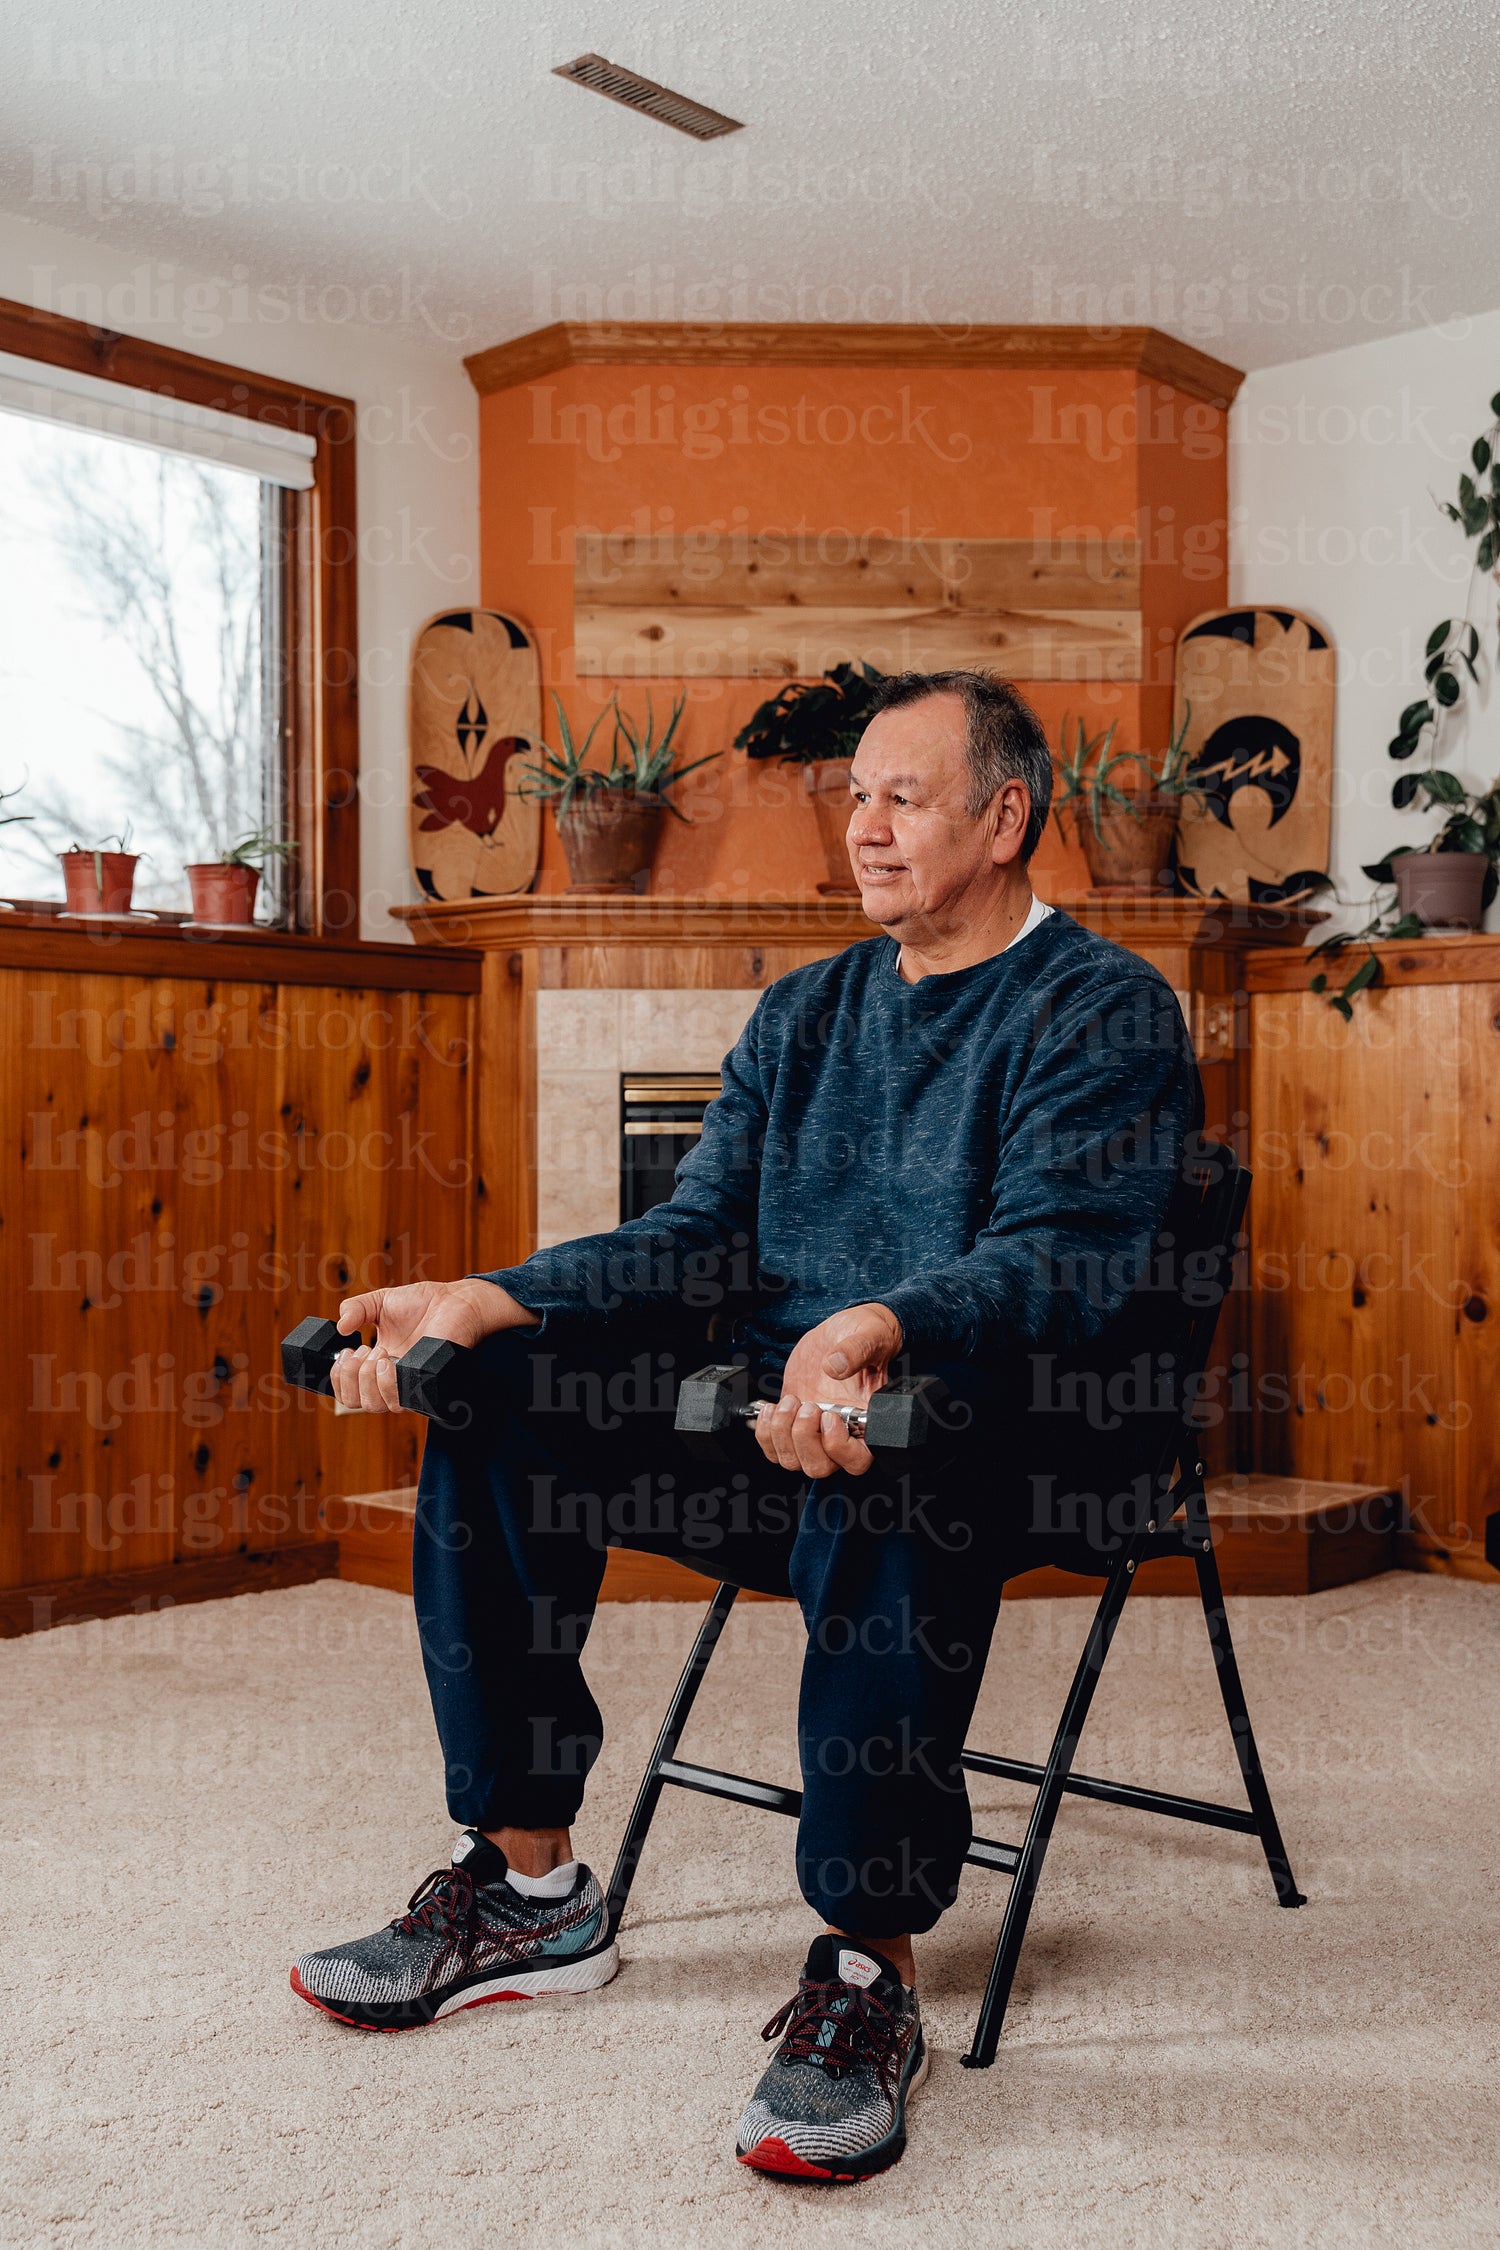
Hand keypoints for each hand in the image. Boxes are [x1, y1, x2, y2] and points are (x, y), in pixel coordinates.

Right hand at [330, 1278, 535, 1412]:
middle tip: (365, 1349)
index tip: (346, 1351)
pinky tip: (392, 1359)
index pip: (349, 1392)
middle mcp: (392, 1380)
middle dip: (351, 1376)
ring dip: (369, 1378)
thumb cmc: (422, 1303)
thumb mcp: (380, 1301)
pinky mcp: (426, 1385)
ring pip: (377, 1405)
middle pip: (359, 1403)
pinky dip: (389, 1382)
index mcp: (376, 1366)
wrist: (455, 1301)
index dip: (339, 1378)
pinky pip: (402, 1400)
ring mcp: (410, 1384)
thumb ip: (355, 1309)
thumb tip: (339, 1327)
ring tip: (381, 1351)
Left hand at [754, 1303, 902, 1480]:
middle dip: (804, 1439)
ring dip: (783, 1434)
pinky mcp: (792, 1421)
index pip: (858, 1460)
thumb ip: (856, 1350)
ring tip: (790, 1401)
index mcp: (867, 1420)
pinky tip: (773, 1407)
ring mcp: (815, 1430)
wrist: (842, 1331)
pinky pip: (773, 1447)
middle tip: (807, 1406)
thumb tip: (834, 1366)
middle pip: (820, 1467)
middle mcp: (841, 1431)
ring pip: (793, 1461)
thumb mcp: (869, 1335)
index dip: (839, 1448)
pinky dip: (766, 1432)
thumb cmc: (866, 1336)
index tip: (829, 1417)